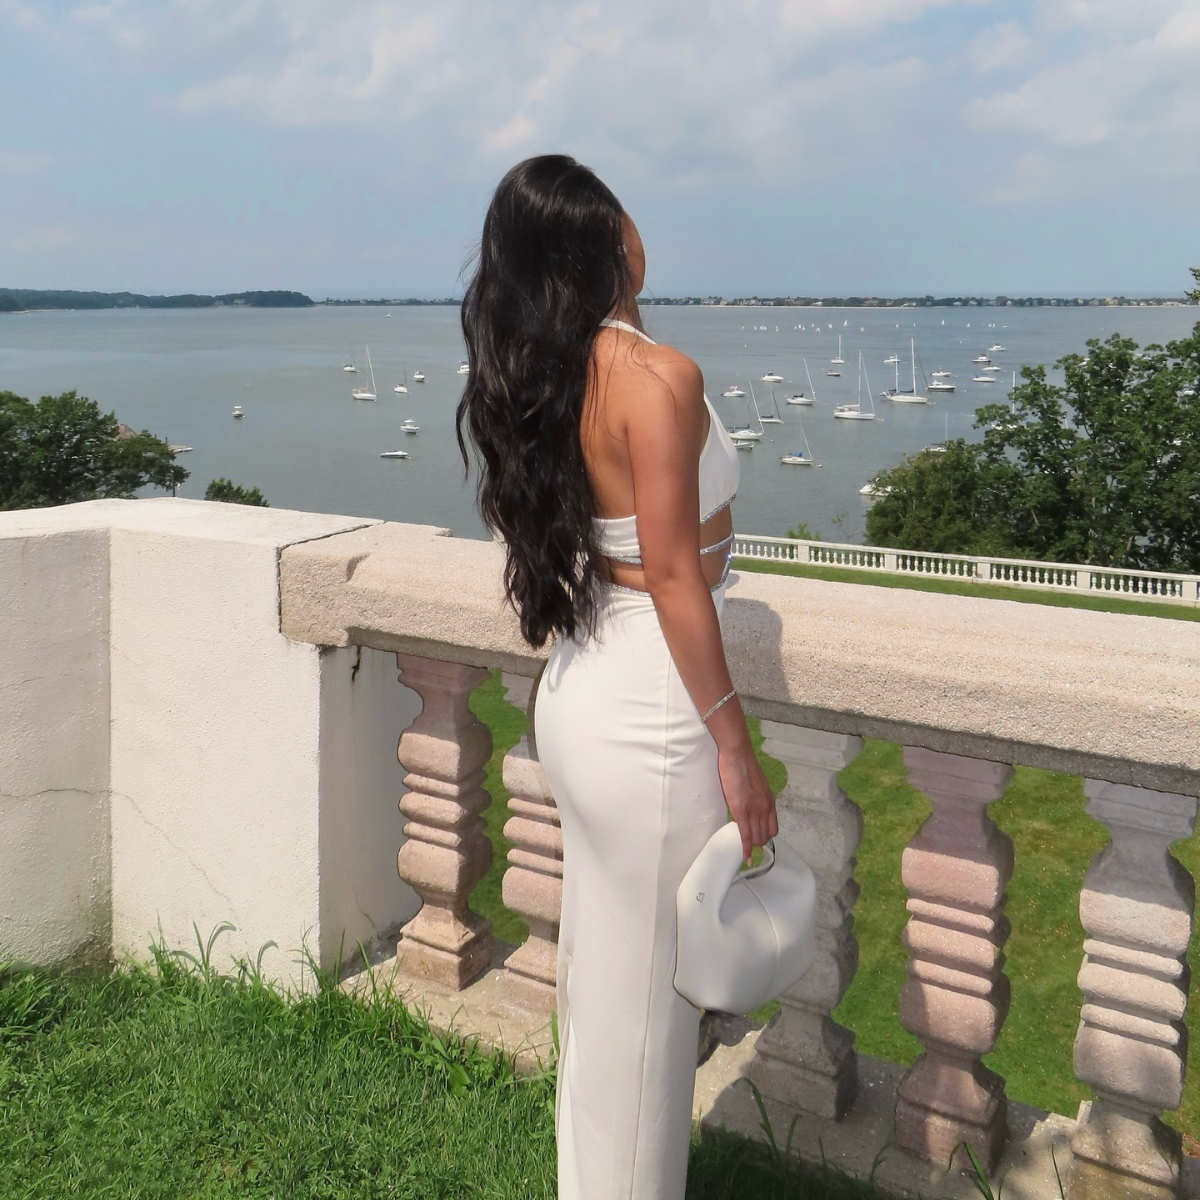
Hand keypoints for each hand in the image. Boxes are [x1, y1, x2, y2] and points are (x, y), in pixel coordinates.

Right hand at [717, 744, 778, 861]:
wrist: (737, 754)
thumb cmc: (742, 765)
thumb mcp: (755, 785)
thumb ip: (756, 798)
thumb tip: (749, 807)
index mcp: (770, 801)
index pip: (773, 827)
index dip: (765, 836)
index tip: (757, 838)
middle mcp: (766, 808)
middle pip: (765, 835)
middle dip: (757, 842)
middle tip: (747, 844)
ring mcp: (754, 810)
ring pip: (756, 837)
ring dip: (751, 846)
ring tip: (744, 849)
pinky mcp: (741, 811)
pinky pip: (746, 835)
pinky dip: (746, 848)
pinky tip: (745, 857)